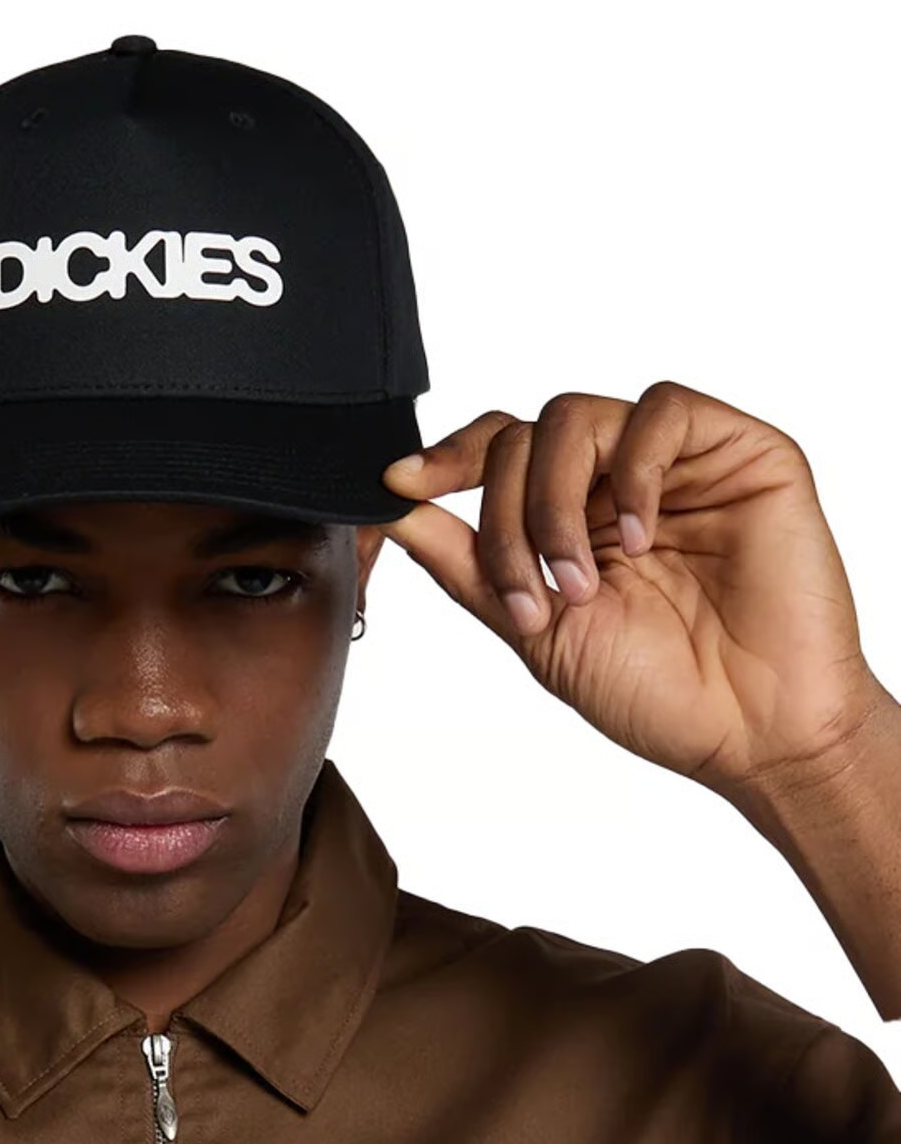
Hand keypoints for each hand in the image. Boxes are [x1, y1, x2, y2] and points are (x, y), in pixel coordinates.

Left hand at [378, 380, 889, 801]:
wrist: (751, 732)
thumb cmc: (656, 692)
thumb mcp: (534, 630)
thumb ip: (466, 564)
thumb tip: (392, 511)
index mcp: (567, 518)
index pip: (495, 453)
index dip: (443, 459)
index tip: (398, 483)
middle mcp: (614, 483)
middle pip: (522, 437)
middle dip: (504, 518)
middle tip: (531, 596)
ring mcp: (674, 464)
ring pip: (577, 416)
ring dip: (555, 503)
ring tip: (583, 583)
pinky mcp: (739, 451)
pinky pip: (663, 411)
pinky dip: (634, 471)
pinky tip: (640, 539)